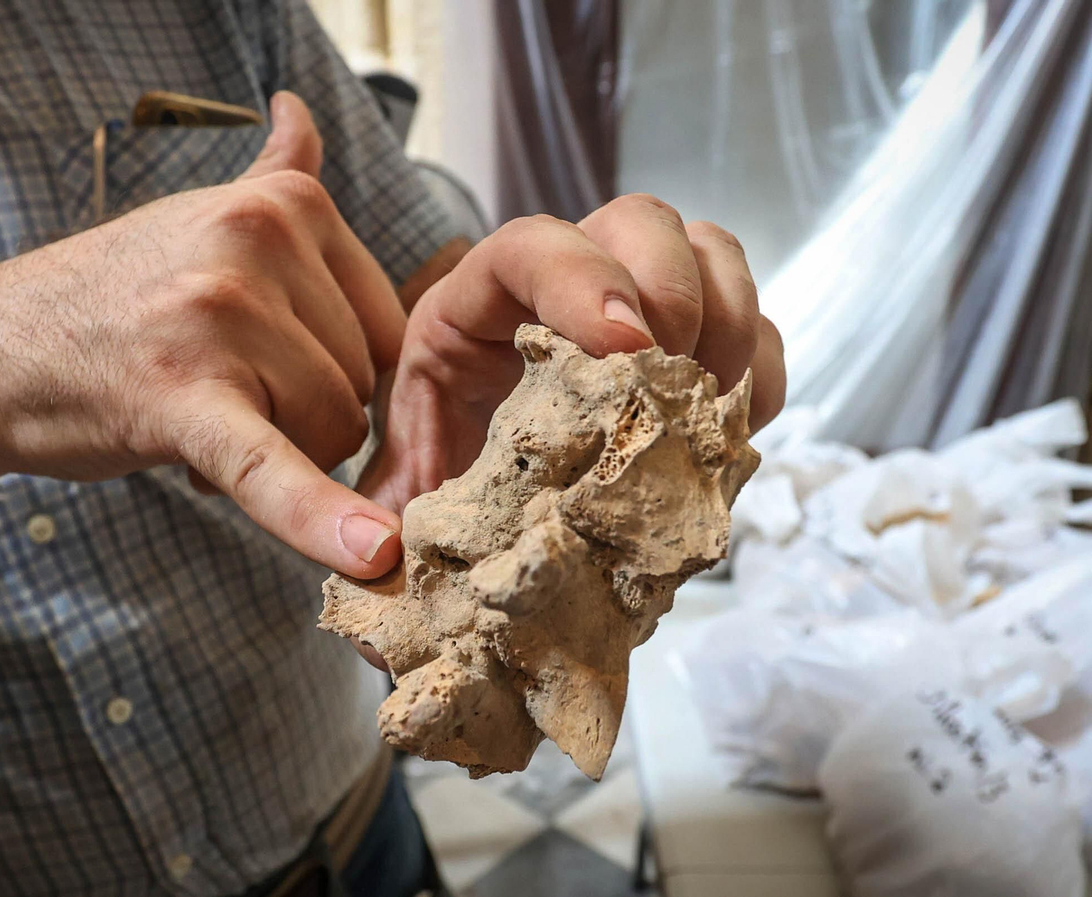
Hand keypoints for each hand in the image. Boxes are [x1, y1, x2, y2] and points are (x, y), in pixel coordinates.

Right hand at [0, 92, 405, 577]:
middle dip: (299, 414)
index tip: (259, 365)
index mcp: (284, 203)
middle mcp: (260, 242)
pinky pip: (273, 469)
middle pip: (359, 380)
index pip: (382, 325)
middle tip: (213, 393)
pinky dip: (316, 518)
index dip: (328, 369)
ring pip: (332, 430)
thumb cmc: (109, 295)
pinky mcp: (185, 398)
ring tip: (191, 418)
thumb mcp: (195, 215)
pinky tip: (368, 555)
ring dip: (271, 451)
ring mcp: (222, 316)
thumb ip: (271, 174)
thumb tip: (304, 110)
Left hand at [358, 197, 786, 515]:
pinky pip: (755, 322)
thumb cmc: (434, 490)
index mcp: (472, 307)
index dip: (583, 280)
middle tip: (674, 386)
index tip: (625, 349)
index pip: (531, 245)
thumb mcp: (397, 498)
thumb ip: (381, 519)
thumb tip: (375, 558)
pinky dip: (759, 371)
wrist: (481, 516)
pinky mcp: (691, 343)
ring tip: (706, 412)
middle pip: (638, 222)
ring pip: (708, 253)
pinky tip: (729, 432)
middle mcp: (557, 284)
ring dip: (727, 326)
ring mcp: (634, 301)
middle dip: (673, 295)